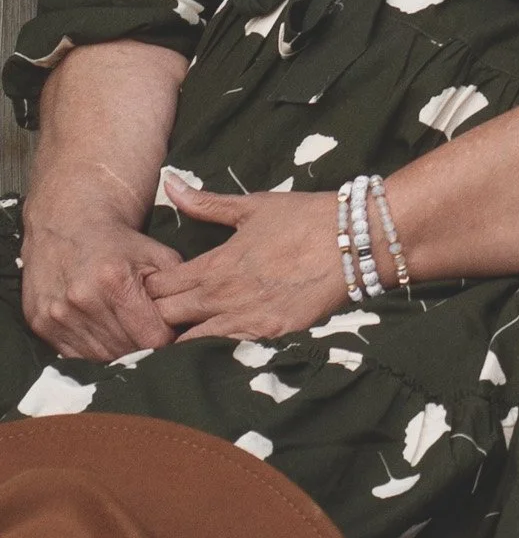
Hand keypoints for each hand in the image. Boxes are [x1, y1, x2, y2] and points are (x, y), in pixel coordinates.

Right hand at [21, 198, 182, 360]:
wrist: (68, 224)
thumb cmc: (120, 242)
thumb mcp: (159, 255)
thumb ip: (179, 290)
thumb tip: (192, 325)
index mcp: (114, 281)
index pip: (152, 338)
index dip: (167, 339)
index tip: (172, 331)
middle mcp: (81, 300)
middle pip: (127, 350)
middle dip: (145, 346)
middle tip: (151, 332)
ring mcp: (57, 314)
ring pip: (102, 357)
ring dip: (120, 350)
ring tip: (129, 332)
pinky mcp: (40, 323)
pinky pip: (75, 355)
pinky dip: (94, 350)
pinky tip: (105, 333)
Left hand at [144, 178, 346, 340]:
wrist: (354, 242)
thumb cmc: (305, 219)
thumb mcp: (253, 206)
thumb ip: (206, 203)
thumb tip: (169, 184)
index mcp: (214, 265)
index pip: (157, 287)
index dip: (146, 290)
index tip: (146, 291)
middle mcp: (223, 297)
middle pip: (165, 319)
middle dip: (154, 319)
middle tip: (151, 320)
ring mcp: (247, 321)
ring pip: (190, 344)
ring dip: (179, 341)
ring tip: (174, 342)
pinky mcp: (272, 337)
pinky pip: (228, 353)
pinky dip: (213, 354)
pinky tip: (209, 354)